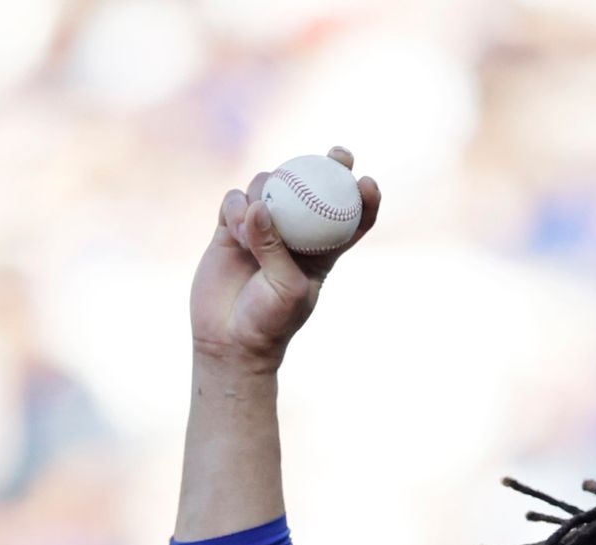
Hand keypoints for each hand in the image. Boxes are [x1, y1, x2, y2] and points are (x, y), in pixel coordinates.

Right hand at [188, 147, 379, 377]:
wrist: (228, 339)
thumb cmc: (269, 321)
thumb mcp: (286, 288)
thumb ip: (276, 247)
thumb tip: (260, 204)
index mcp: (321, 252)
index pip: (349, 220)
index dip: (363, 199)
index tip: (367, 182)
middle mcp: (293, 234)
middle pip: (313, 189)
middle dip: (329, 166)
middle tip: (338, 155)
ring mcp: (261, 227)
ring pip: (269, 186)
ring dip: (265, 191)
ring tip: (253, 224)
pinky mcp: (229, 228)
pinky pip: (234, 200)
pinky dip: (236, 206)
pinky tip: (235, 229)